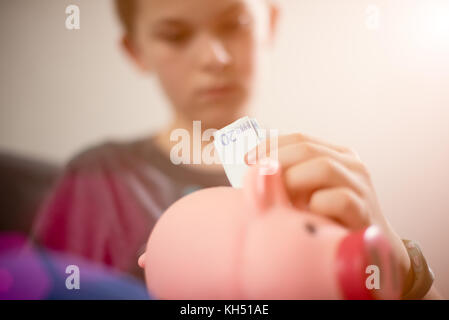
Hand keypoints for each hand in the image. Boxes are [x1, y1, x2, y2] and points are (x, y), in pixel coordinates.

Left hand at [245, 133, 411, 293]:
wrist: (369, 250)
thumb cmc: (328, 218)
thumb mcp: (306, 193)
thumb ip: (285, 180)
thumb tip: (252, 174)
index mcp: (336, 155)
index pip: (300, 139)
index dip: (271, 145)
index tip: (247, 159)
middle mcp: (350, 164)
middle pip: (307, 149)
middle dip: (276, 160)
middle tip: (258, 178)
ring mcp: (360, 186)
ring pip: (323, 167)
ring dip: (293, 180)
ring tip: (282, 198)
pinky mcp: (364, 210)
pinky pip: (338, 199)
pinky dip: (315, 204)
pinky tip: (307, 214)